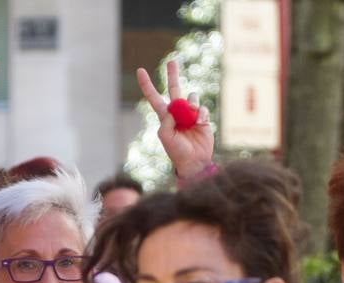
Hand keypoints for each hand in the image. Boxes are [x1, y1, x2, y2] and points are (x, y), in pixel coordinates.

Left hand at [136, 59, 214, 179]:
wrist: (195, 161)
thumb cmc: (177, 152)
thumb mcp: (167, 138)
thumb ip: (166, 123)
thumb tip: (172, 108)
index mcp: (165, 117)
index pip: (154, 98)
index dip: (147, 85)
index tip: (140, 71)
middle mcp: (177, 112)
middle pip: (174, 89)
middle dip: (172, 75)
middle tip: (171, 61)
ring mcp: (190, 114)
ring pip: (191, 97)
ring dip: (192, 104)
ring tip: (193, 116)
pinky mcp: (202, 117)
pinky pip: (202, 108)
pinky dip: (201, 114)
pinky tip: (200, 123)